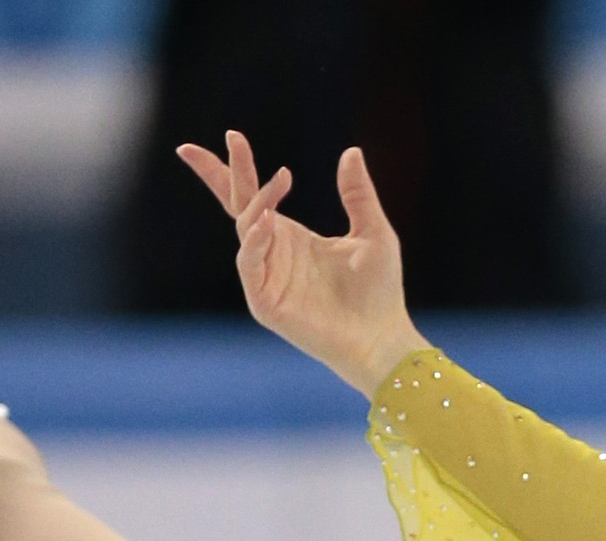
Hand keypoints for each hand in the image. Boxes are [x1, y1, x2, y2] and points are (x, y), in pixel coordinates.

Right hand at [174, 134, 426, 396]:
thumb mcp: (374, 232)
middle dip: (224, 173)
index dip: (237, 168)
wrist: (382, 338)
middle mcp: (274, 253)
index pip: (254, 197)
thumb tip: (351, 151)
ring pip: (247, 230)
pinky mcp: (265, 303)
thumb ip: (358, 194)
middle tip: (222, 141)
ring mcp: (267, 278)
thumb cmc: (379, 292)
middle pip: (238, 206)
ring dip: (258, 203)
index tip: (232, 135)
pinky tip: (267, 222)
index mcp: (292, 237)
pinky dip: (255, 242)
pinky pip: (250, 265)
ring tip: (280, 181)